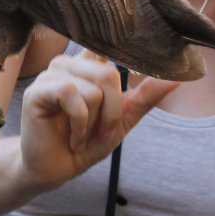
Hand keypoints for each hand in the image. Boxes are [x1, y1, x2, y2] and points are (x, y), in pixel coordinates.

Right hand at [17, 51, 178, 192]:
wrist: (58, 170)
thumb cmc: (86, 142)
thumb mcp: (123, 119)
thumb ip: (146, 96)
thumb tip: (178, 78)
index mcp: (87, 65)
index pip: (109, 45)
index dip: (125, 54)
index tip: (140, 72)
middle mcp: (68, 64)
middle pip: (108, 74)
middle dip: (113, 112)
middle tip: (102, 133)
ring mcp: (50, 75)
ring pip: (93, 88)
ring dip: (94, 123)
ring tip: (83, 136)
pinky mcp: (37, 91)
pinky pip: (70, 94)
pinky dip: (79, 123)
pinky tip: (73, 137)